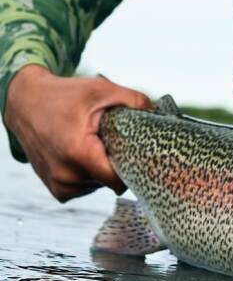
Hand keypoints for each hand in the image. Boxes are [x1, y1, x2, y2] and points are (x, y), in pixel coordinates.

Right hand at [3, 65, 151, 201]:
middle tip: (111, 141)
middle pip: (112, 181)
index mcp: (78, 153)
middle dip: (117, 164)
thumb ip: (135, 100)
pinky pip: (87, 189)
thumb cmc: (64, 95)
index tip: (138, 155)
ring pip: (100, 186)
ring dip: (102, 169)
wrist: (24, 103)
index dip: (133, 168)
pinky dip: (90, 175)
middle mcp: (67, 175)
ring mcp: (60, 185)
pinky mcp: (57, 190)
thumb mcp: (101, 90)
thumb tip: (160, 113)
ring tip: (92, 145)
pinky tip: (84, 155)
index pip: (119, 180)